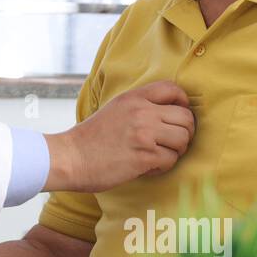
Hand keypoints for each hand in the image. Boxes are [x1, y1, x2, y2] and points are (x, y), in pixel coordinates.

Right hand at [48, 80, 194, 191]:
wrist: (69, 158)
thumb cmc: (90, 138)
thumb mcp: (114, 110)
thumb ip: (138, 106)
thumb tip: (167, 113)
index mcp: (133, 98)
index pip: (173, 90)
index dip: (183, 104)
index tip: (177, 117)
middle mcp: (141, 112)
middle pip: (186, 117)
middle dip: (185, 133)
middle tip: (172, 143)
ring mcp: (144, 134)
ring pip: (183, 139)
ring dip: (176, 151)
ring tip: (159, 155)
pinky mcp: (144, 156)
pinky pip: (171, 160)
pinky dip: (163, 166)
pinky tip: (148, 167)